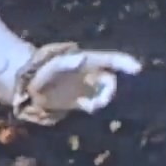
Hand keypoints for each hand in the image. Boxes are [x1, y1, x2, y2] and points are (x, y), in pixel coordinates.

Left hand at [26, 48, 141, 115]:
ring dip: (102, 99)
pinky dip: (94, 106)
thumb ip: (68, 62)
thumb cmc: (41, 70)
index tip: (138, 69)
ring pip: (103, 93)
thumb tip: (82, 58)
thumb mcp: (54, 65)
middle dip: (110, 89)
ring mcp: (85, 87)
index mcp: (87, 61)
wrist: (28, 85)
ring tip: (91, 105)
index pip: (110, 59)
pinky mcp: (79, 101)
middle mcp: (89, 74)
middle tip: (101, 100)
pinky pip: (93, 103)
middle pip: (110, 80)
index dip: (125, 62)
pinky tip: (86, 107)